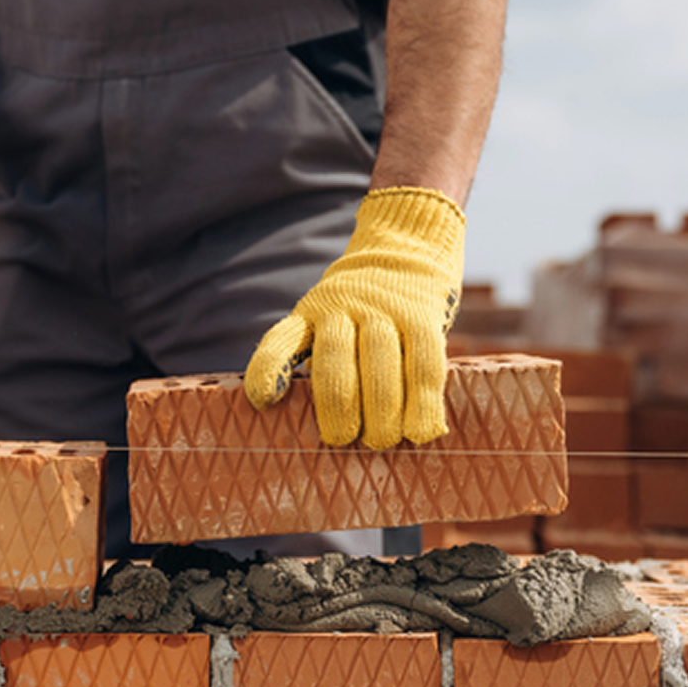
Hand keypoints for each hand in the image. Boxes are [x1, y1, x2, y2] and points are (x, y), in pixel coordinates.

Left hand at [245, 187, 464, 448]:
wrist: (408, 245)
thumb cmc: (363, 309)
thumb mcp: (328, 318)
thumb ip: (320, 360)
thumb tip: (329, 432)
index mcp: (310, 313)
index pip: (281, 340)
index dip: (268, 369)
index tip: (263, 401)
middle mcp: (342, 307)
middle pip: (334, 360)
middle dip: (339, 409)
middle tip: (343, 440)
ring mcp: (384, 309)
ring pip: (379, 363)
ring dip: (382, 412)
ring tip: (382, 441)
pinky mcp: (423, 316)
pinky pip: (424, 363)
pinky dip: (423, 403)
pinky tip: (420, 432)